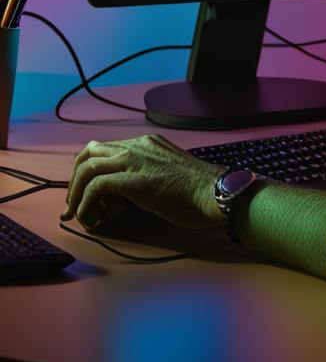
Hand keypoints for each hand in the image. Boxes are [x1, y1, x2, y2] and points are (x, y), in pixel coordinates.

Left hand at [61, 133, 225, 231]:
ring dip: (76, 194)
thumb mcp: (167, 173)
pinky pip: (96, 188)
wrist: (214, 192)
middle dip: (75, 180)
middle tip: (75, 204)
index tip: (84, 194)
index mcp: (148, 143)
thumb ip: (146, 175)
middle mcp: (138, 146)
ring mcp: (135, 160)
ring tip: (78, 215)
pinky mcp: (134, 179)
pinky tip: (91, 218)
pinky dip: (86, 204)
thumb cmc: (198, 190)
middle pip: (89, 153)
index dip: (88, 171)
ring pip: (87, 168)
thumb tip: (122, 197)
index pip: (105, 149)